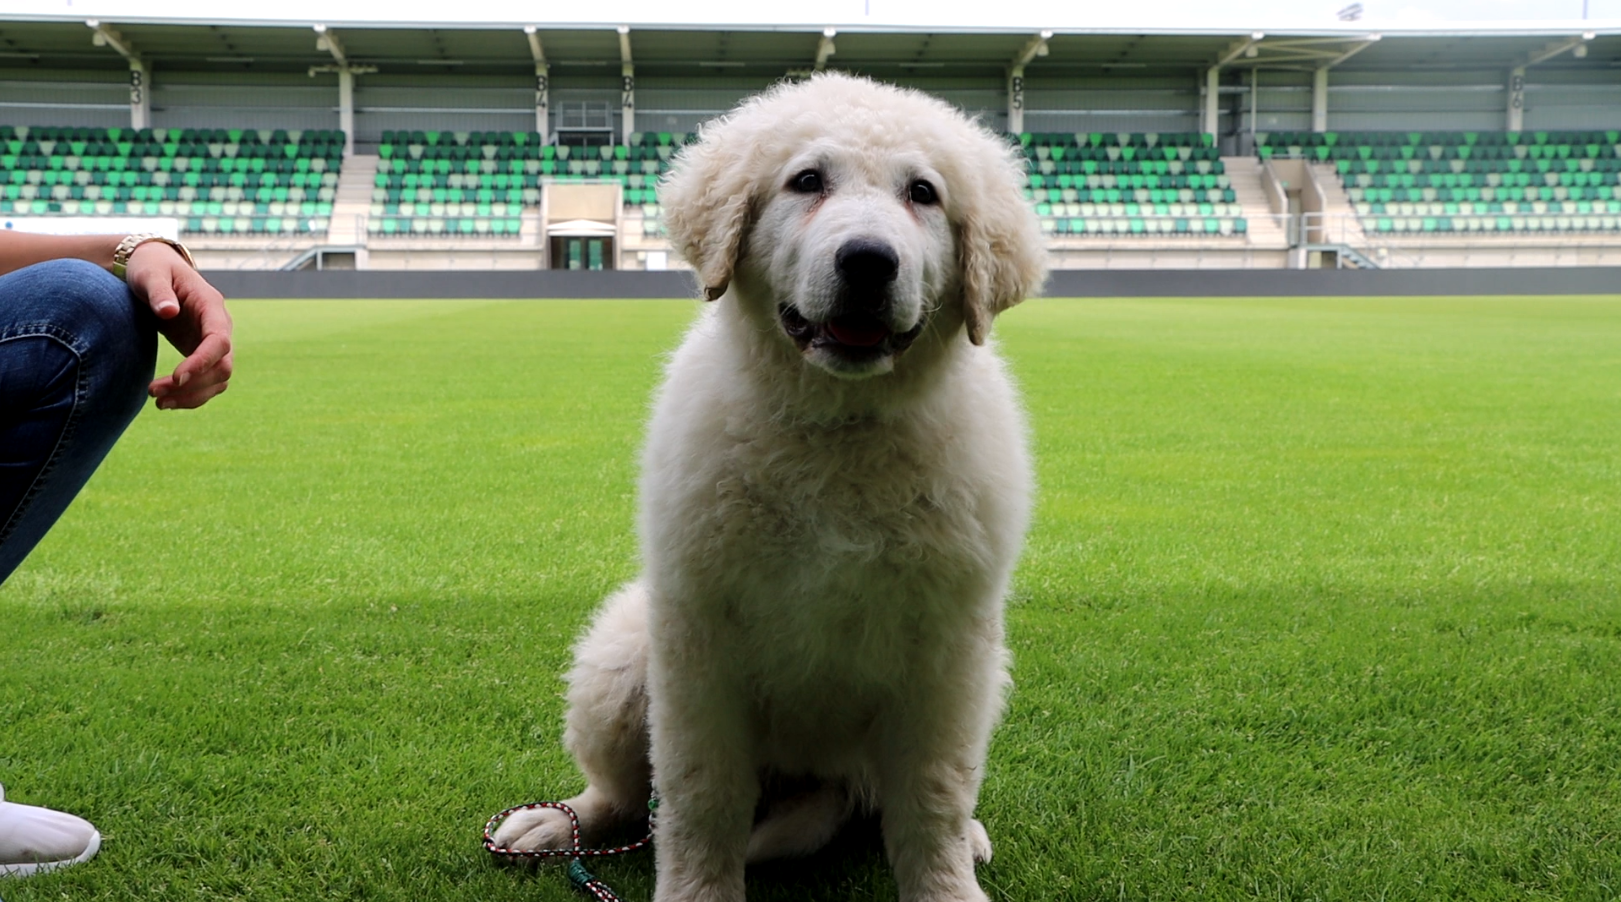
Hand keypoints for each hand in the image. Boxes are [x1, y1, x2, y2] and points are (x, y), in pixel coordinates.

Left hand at [124, 241, 233, 409]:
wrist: (153, 270)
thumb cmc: (151, 268)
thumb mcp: (150, 273)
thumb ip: (159, 291)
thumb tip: (169, 312)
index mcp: (211, 307)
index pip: (219, 341)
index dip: (202, 362)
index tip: (176, 377)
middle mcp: (219, 328)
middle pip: (222, 367)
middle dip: (193, 385)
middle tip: (154, 394)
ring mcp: (212, 343)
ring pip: (218, 380)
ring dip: (192, 396)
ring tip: (158, 403)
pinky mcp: (201, 354)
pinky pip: (206, 382)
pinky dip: (190, 396)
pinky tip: (165, 401)